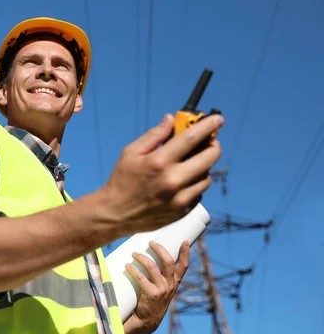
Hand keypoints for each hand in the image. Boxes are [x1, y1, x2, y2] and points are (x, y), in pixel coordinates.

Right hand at [102, 113, 222, 234]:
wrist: (116, 214)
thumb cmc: (122, 180)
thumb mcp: (131, 152)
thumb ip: (154, 135)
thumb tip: (171, 119)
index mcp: (159, 162)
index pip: (192, 138)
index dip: (208, 126)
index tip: (217, 119)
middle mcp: (174, 180)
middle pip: (210, 158)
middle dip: (213, 145)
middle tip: (208, 142)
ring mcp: (181, 198)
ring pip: (207, 177)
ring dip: (203, 166)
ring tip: (190, 164)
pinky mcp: (183, 211)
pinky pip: (199, 193)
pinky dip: (195, 184)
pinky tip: (182, 182)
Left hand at [123, 240, 190, 333]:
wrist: (147, 321)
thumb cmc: (152, 301)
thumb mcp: (163, 289)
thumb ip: (161, 276)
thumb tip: (152, 257)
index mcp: (174, 282)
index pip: (184, 266)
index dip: (185, 253)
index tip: (184, 241)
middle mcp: (170, 285)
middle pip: (168, 261)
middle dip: (159, 249)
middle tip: (150, 242)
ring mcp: (162, 290)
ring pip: (153, 267)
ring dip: (142, 258)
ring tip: (134, 254)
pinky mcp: (151, 294)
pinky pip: (141, 277)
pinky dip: (133, 270)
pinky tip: (127, 266)